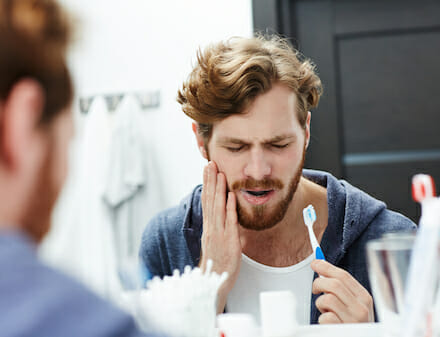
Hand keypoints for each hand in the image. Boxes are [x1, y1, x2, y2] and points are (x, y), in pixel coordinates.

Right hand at [200, 161, 241, 312]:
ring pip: (217, 207)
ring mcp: (219, 234)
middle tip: (210, 163)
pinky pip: (229, 221)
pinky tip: (230, 195)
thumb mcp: (215, 241)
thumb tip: (223, 214)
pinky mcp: (229, 241)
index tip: (207, 170)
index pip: (206, 201)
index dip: (207, 184)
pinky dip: (230, 207)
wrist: (214, 282)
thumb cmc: (217, 263)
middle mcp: (211, 228)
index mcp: (208, 227)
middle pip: (209, 200)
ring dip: (219, 189)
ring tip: (219, 173)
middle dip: (210, 180)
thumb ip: (218, 227)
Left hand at [311, 259, 373, 323]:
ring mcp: (353, 320)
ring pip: (327, 299)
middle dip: (319, 283)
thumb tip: (321, 266)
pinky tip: (328, 323)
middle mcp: (362, 308)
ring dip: (320, 304)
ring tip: (325, 311)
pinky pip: (325, 317)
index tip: (315, 263)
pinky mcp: (343, 330)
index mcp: (364, 298)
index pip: (343, 276)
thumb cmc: (351, 322)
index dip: (326, 267)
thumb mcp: (352, 304)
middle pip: (334, 284)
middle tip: (315, 289)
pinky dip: (322, 319)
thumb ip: (341, 287)